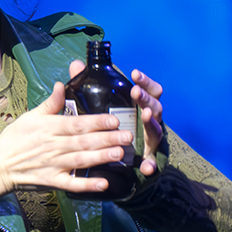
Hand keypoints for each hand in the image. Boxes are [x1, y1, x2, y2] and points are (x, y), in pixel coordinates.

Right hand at [0, 79, 131, 204]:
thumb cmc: (15, 138)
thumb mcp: (31, 116)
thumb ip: (51, 103)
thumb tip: (62, 84)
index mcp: (50, 127)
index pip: (77, 123)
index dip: (97, 121)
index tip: (115, 119)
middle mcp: (54, 146)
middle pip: (84, 141)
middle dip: (107, 139)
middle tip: (127, 136)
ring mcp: (53, 165)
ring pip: (81, 160)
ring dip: (101, 157)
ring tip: (119, 154)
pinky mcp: (52, 181)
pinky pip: (72, 184)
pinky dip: (87, 185)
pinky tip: (103, 184)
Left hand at [67, 59, 166, 182]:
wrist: (127, 159)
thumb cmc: (117, 126)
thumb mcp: (105, 106)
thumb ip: (91, 86)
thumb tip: (76, 65)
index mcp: (142, 107)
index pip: (149, 90)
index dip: (144, 81)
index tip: (134, 74)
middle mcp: (150, 121)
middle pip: (155, 106)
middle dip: (146, 98)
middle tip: (135, 92)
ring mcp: (152, 140)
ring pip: (156, 130)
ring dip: (151, 122)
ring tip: (146, 115)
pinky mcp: (149, 159)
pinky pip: (152, 162)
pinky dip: (150, 164)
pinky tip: (146, 167)